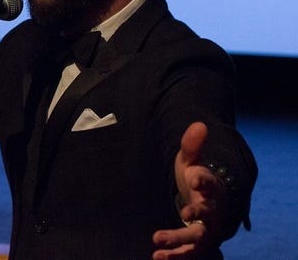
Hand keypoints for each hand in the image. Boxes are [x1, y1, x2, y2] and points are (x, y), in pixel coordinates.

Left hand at [152, 122, 226, 258]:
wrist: (208, 202)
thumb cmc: (196, 178)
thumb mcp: (191, 160)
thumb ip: (192, 145)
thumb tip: (199, 124)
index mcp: (210, 187)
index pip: (209, 183)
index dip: (203, 180)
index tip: (194, 178)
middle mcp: (212, 210)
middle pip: (208, 213)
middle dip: (197, 213)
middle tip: (185, 212)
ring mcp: (206, 229)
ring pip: (197, 237)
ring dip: (179, 238)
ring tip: (157, 238)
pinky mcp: (197, 243)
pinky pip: (189, 252)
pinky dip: (175, 255)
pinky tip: (157, 256)